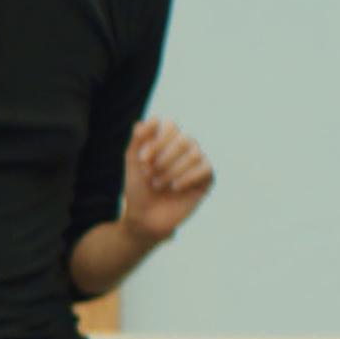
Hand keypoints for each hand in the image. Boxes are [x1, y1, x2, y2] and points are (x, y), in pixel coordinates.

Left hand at [121, 117, 212, 242]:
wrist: (145, 218)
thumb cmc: (137, 190)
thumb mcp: (132, 163)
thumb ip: (138, 139)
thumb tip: (152, 119)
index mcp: (167, 142)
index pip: (170, 126)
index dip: (156, 140)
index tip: (142, 160)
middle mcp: (184, 149)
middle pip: (184, 138)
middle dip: (164, 157)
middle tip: (149, 175)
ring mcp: (197, 163)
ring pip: (195, 152)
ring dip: (173, 169)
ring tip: (158, 184)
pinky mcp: (207, 179)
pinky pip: (205, 167)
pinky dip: (188, 177)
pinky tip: (175, 188)